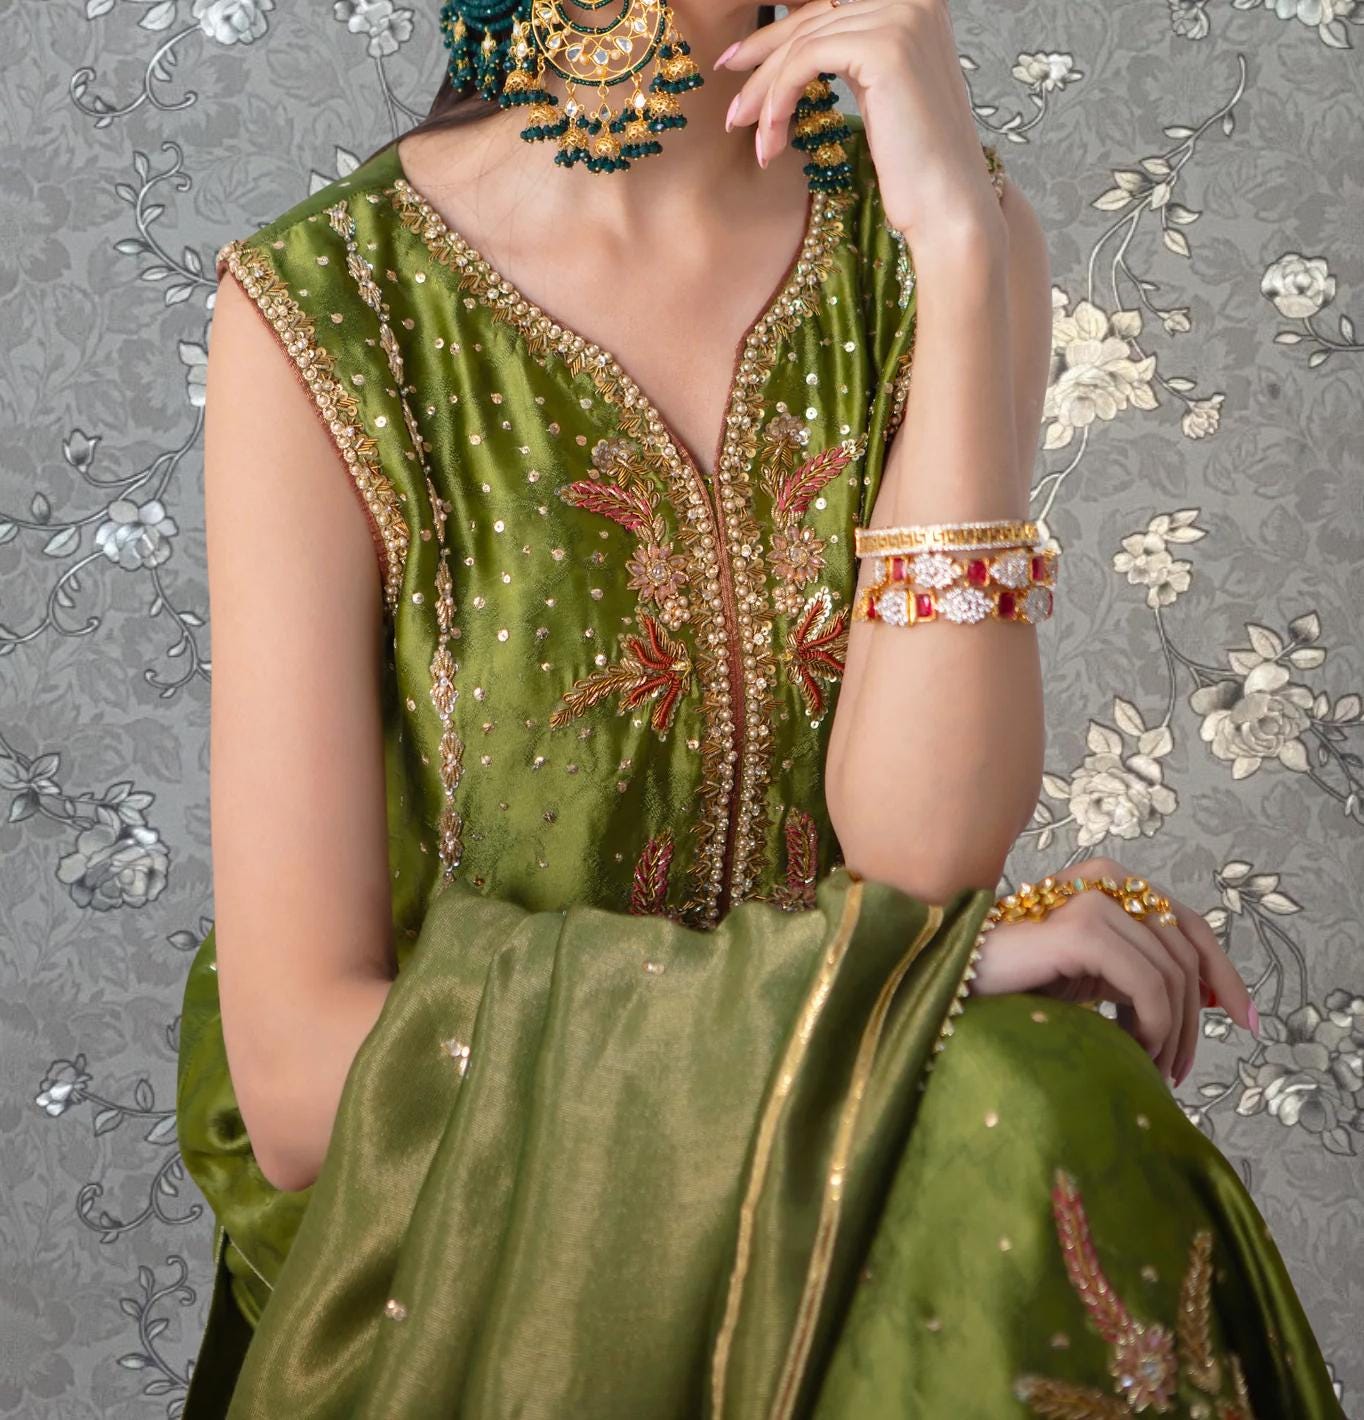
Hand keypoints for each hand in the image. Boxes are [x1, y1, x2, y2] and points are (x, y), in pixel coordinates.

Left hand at [714, 0, 1003, 249]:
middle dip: (761, 62)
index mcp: (917, 4)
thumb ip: (849, 57)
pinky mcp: (885, 47)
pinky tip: (770, 138)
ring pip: (802, 43)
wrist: (947, 206)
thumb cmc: (914, 165)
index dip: (778, 34)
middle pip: (812, 19)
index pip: (829, 8)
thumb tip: (792, 48)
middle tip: (732, 105)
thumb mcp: (878, 93)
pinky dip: (778, 98)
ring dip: (765, 93)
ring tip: (746, 132)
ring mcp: (902, 17)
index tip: (737, 64)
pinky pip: (805, 61)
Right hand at [968, 856, 1258, 1087]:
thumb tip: (1204, 1000)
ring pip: (1173, 972)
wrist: (949, 983)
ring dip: (1170, 1030)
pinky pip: (1147, 983)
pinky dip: (1152, 1024)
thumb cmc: (1011, 984)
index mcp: (1109, 884)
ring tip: (1147, 1066)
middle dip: (1197, 1016)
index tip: (1246, 1023)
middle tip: (1179, 1069)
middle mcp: (1105, 880)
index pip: (1188, 925)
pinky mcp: (1078, 927)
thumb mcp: (1088, 976)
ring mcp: (1091, 899)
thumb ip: (1135, 973)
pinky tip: (1131, 1049)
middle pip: (1188, 950)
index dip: (1224, 974)